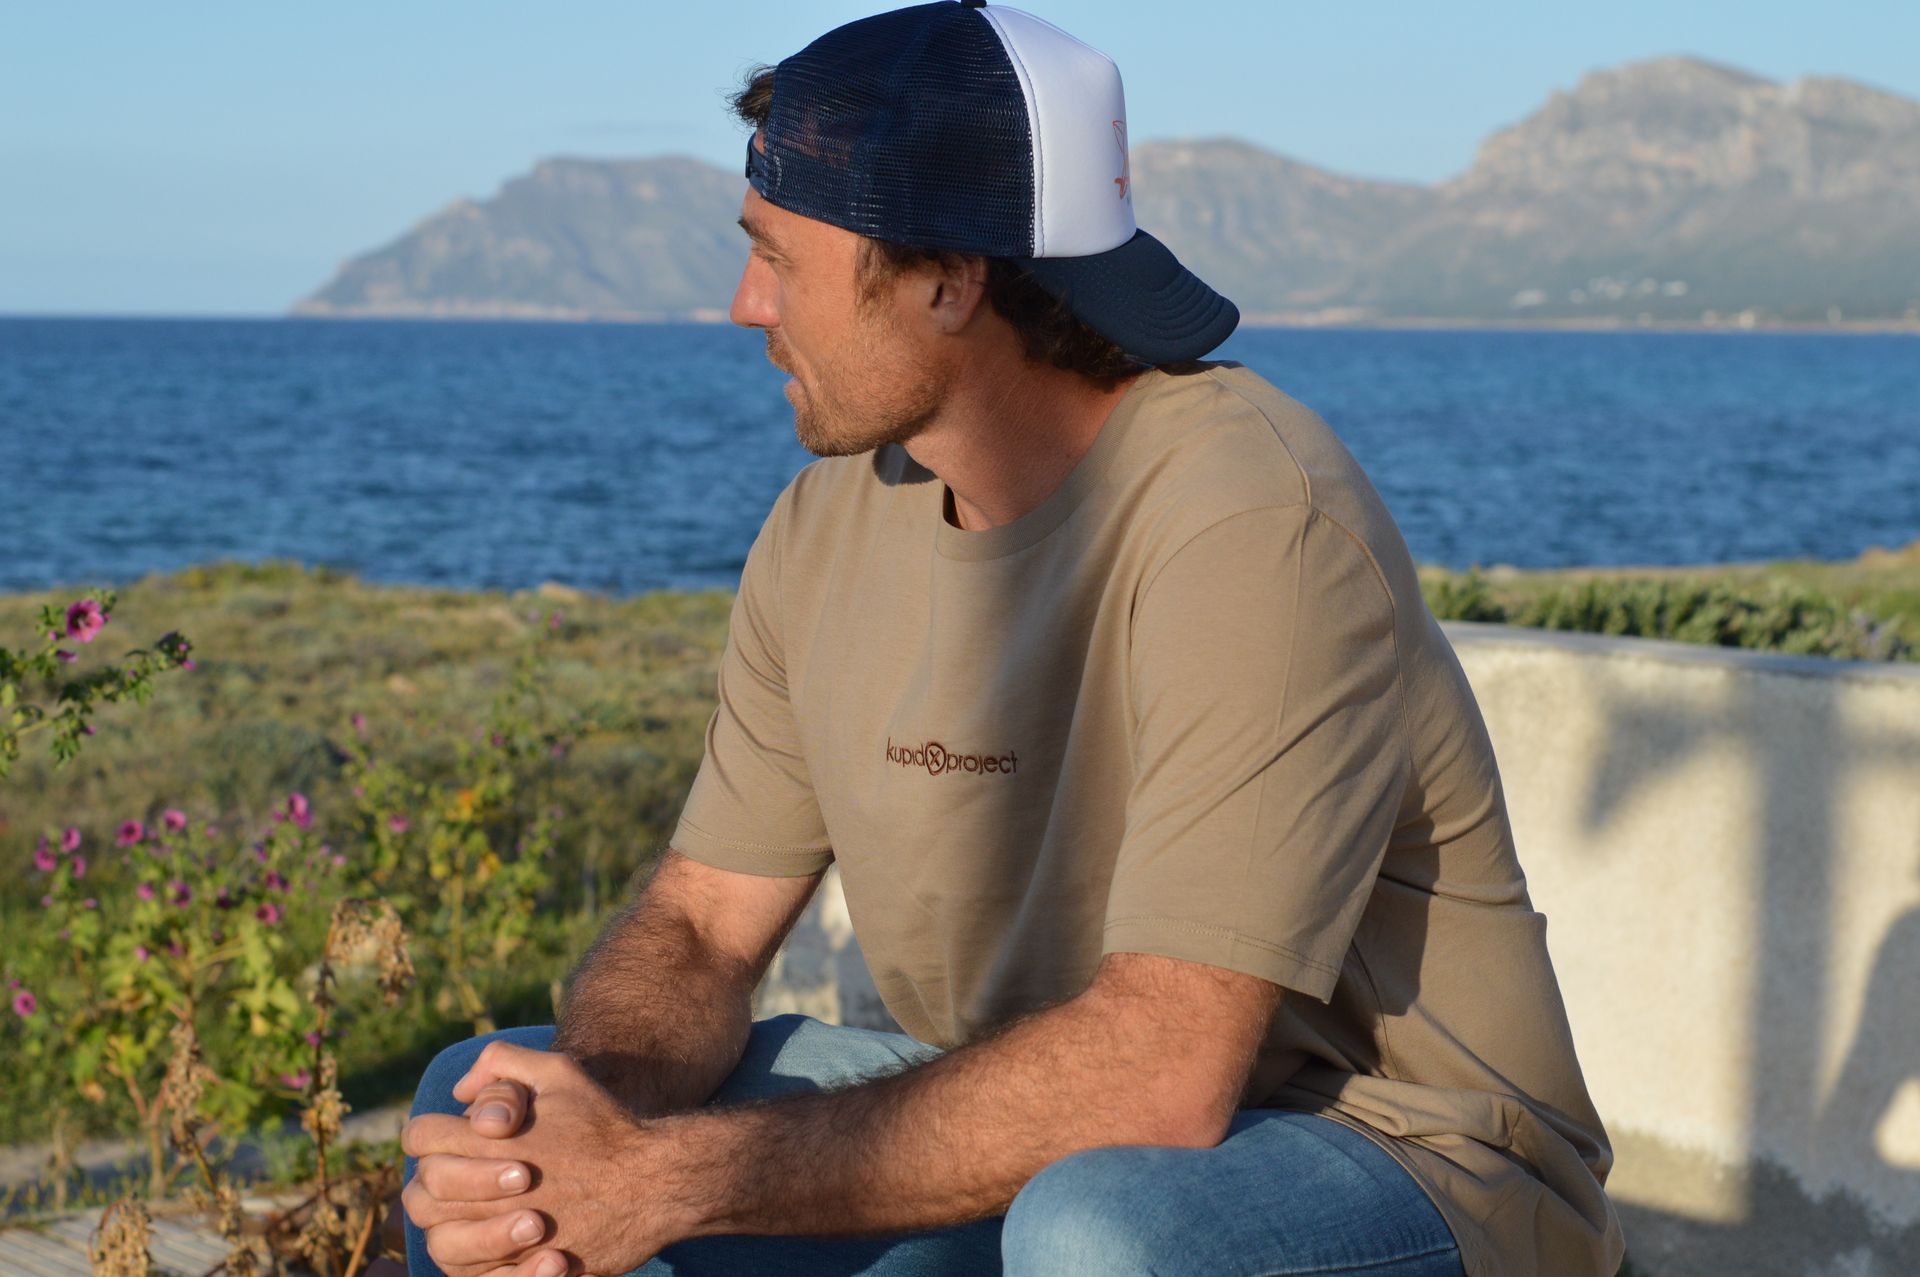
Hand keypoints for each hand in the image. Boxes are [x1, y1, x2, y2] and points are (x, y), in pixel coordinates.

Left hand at [402, 1042, 688, 1276]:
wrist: (655, 1182)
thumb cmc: (605, 1125)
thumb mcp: (559, 1073)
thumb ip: (502, 1064)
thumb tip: (461, 1090)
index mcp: (492, 1142)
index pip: (421, 1138)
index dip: (428, 1134)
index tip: (447, 1138)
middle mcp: (492, 1191)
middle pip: (424, 1193)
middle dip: (438, 1180)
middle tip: (464, 1176)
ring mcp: (508, 1237)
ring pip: (443, 1241)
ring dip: (454, 1224)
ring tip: (479, 1212)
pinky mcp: (527, 1270)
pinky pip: (476, 1276)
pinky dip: (478, 1262)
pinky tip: (496, 1244)